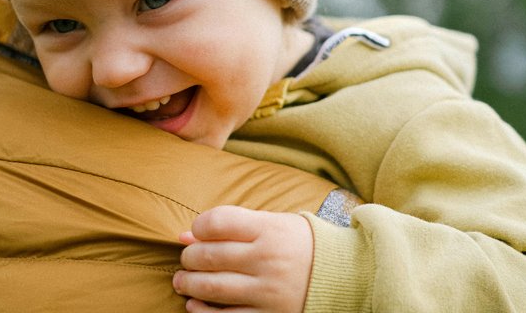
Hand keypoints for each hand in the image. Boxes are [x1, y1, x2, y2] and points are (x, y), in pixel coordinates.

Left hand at [173, 205, 313, 312]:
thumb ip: (231, 226)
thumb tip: (185, 235)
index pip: (217, 222)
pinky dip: (202, 312)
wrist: (343, 275)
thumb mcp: (272, 224)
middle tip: (186, 259)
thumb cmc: (298, 244)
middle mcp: (267, 259)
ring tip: (183, 281)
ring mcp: (268, 290)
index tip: (195, 232)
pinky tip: (194, 305)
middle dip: (188, 258)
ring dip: (188, 284)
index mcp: (269, 229)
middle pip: (209, 256)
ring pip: (211, 288)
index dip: (198, 226)